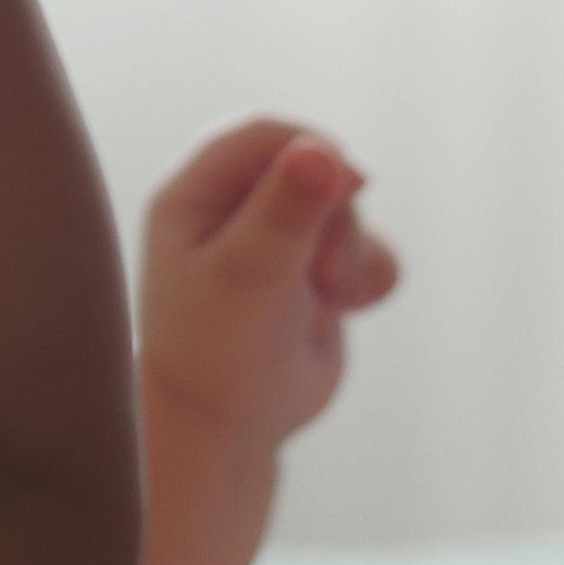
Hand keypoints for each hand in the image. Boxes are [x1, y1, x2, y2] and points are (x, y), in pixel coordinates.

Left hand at [136, 119, 398, 451]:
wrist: (228, 431)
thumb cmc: (218, 354)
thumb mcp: (248, 277)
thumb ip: (283, 212)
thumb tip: (321, 151)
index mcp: (195, 193)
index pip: (262, 134)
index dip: (311, 148)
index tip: (350, 185)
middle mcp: (233, 207)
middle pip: (314, 165)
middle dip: (336, 214)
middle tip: (325, 269)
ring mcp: (277, 239)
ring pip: (347, 208)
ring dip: (354, 248)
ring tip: (332, 294)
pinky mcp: (314, 273)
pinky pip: (367, 247)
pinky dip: (369, 275)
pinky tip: (350, 308)